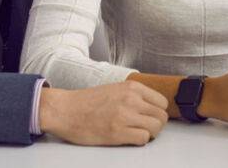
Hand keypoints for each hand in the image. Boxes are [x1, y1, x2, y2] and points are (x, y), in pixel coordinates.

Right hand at [39, 81, 168, 145]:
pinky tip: (129, 138)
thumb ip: (134, 95)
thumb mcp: (115, 89)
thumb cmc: (87, 102)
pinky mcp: (117, 132)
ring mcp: (125, 116)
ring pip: (156, 127)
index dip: (157, 112)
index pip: (162, 102)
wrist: (65, 110)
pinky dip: (140, 141)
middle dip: (156, 124)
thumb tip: (152, 107)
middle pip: (162, 116)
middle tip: (144, 128)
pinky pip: (143, 139)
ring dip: (150, 133)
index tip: (150, 117)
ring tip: (137, 133)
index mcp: (132, 87)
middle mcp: (131, 99)